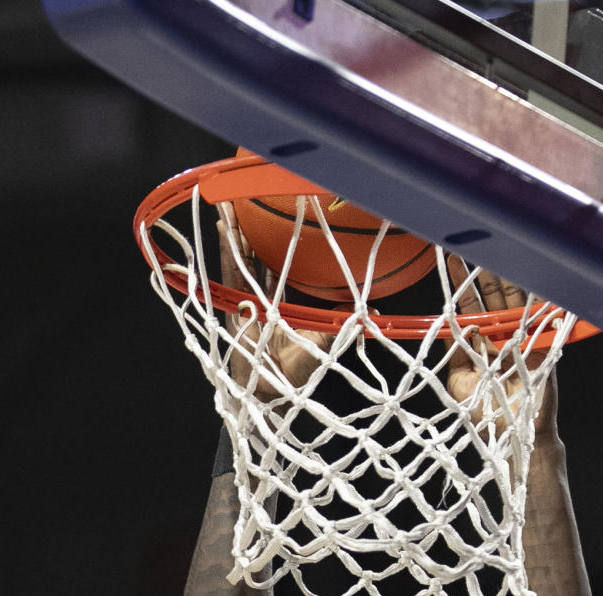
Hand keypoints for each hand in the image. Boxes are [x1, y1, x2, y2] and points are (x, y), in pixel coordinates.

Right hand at [216, 205, 328, 402]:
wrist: (268, 392)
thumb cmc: (294, 373)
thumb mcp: (324, 343)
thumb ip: (344, 326)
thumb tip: (377, 313)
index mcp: (286, 301)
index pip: (287, 264)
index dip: (287, 241)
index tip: (293, 213)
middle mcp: (266, 295)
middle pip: (261, 254)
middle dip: (258, 227)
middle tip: (258, 196)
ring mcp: (247, 298)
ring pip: (244, 256)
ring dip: (239, 229)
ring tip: (235, 200)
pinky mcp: (232, 303)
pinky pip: (229, 271)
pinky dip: (227, 248)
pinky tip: (224, 225)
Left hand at [445, 257, 559, 438]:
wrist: (515, 433)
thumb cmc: (485, 414)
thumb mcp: (459, 382)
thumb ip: (453, 354)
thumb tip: (444, 326)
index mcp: (481, 341)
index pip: (471, 305)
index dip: (462, 283)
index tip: (451, 257)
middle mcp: (502, 333)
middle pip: (493, 294)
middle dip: (483, 269)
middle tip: (474, 241)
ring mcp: (523, 335)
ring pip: (515, 297)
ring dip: (507, 273)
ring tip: (498, 247)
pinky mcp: (543, 342)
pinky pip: (542, 313)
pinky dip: (538, 294)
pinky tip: (532, 270)